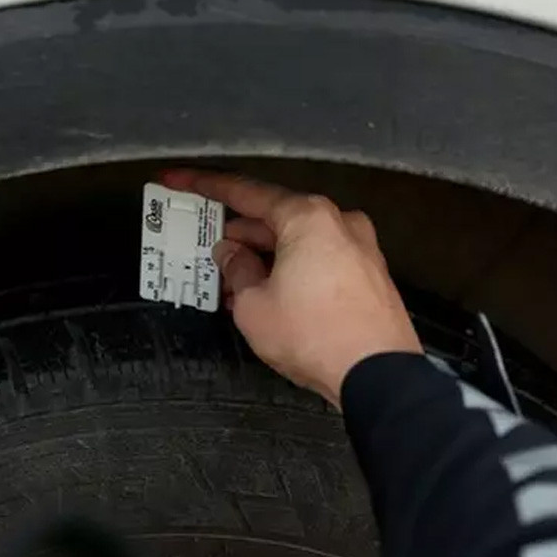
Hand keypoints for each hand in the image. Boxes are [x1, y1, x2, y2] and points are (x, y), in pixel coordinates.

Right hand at [161, 170, 422, 406]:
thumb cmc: (315, 336)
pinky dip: (288, 269)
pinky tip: (264, 292)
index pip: (245, 192)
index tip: (179, 180)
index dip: (204, 186)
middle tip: (205, 247)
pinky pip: (317, 260)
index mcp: (307, 217)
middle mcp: (338, 223)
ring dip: (262, 256)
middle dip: (237, 235)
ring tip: (230, 281)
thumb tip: (231, 255)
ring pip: (296, 241)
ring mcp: (359, 248)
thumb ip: (236, 270)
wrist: (377, 376)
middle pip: (274, 218)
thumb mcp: (253, 304)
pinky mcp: (368, 275)